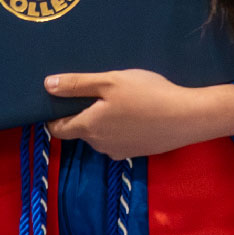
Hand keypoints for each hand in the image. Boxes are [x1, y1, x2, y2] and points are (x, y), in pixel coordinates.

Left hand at [44, 70, 233, 160]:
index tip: (59, 100)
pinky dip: (119, 128)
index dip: (54, 116)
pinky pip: (118, 139)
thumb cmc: (146, 95)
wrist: (186, 118)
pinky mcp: (136, 153)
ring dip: (102, 121)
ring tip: (118, 100)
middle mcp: (100, 145)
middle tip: (97, 91)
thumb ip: (77, 85)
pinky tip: (135, 112)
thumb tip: (46, 86)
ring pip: (100, 136)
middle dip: (82, 114)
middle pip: (81, 131)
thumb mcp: (109, 81)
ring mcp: (119, 152)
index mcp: (89, 128)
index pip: (58, 129)